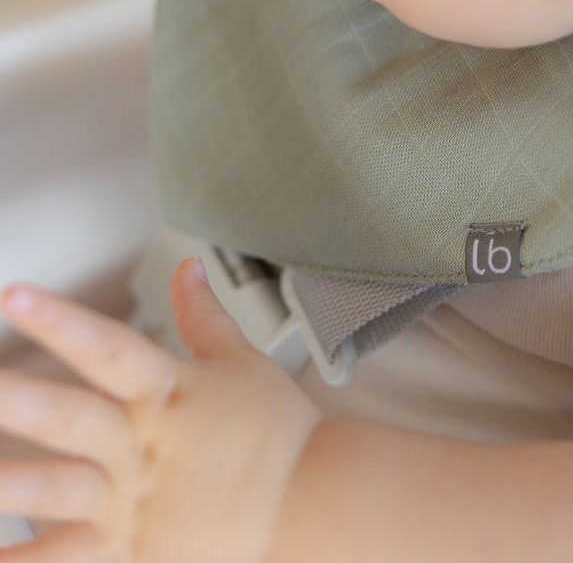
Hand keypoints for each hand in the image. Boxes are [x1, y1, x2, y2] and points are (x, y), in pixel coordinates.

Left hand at [0, 258, 320, 561]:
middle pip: (70, 418)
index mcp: (170, 393)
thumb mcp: (242, 363)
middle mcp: (143, 445)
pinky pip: (63, 562)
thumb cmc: (280, 430)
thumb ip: (203, 316)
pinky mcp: (131, 549)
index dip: (63, 323)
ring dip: (3, 486)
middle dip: (16, 401)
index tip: (15, 295)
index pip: (110, 348)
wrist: (312, 501)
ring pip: (54, 491)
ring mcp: (132, 500)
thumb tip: (187, 269)